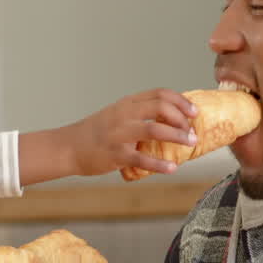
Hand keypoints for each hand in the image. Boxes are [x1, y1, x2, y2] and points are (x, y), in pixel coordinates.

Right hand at [18, 89, 198, 186]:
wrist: (68, 147)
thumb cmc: (96, 133)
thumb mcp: (117, 115)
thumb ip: (138, 114)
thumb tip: (169, 120)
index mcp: (127, 103)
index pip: (159, 94)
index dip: (181, 101)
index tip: (194, 111)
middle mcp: (124, 115)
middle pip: (161, 107)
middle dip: (182, 118)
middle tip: (192, 130)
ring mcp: (120, 134)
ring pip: (155, 130)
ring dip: (177, 136)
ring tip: (190, 143)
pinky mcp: (116, 154)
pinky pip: (142, 159)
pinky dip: (160, 165)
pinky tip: (172, 168)